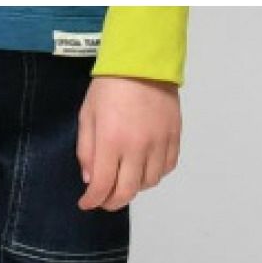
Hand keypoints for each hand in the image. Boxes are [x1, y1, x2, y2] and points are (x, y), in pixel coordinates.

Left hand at [77, 76, 180, 210]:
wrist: (144, 59)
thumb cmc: (110, 86)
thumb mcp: (87, 116)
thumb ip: (86, 151)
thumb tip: (91, 180)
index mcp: (112, 141)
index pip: (103, 186)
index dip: (92, 201)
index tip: (86, 203)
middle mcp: (138, 146)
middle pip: (127, 192)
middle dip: (112, 202)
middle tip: (104, 200)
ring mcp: (159, 142)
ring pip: (149, 183)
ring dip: (134, 188)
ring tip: (124, 179)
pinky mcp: (174, 135)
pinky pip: (167, 167)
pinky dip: (155, 174)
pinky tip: (144, 168)